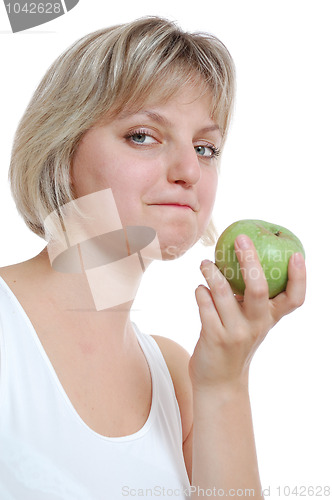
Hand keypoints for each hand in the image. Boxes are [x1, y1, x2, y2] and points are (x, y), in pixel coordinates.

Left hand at [189, 234, 305, 391]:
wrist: (219, 381)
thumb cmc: (235, 342)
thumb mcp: (251, 322)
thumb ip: (250, 298)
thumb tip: (243, 257)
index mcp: (270, 319)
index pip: (294, 299)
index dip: (299, 277)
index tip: (296, 254)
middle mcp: (256, 325)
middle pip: (258, 289)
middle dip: (249, 260)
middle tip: (240, 239)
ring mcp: (235, 333)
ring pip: (222, 292)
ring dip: (211, 271)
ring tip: (205, 263)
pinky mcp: (214, 337)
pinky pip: (204, 304)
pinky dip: (200, 291)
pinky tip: (200, 288)